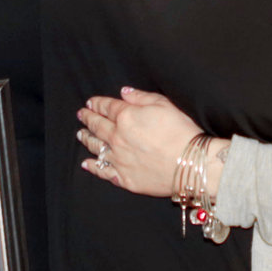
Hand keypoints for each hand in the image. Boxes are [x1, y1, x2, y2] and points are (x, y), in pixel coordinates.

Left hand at [78, 88, 213, 199]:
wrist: (190, 164)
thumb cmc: (181, 132)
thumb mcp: (164, 105)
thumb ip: (141, 97)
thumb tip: (124, 92)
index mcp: (126, 117)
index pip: (107, 107)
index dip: (97, 103)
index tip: (91, 103)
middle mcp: (117, 137)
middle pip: (97, 126)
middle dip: (88, 119)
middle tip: (81, 115)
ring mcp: (118, 159)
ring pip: (96, 147)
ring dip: (87, 139)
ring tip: (81, 135)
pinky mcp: (124, 178)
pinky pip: (103, 171)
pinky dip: (93, 166)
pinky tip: (86, 163)